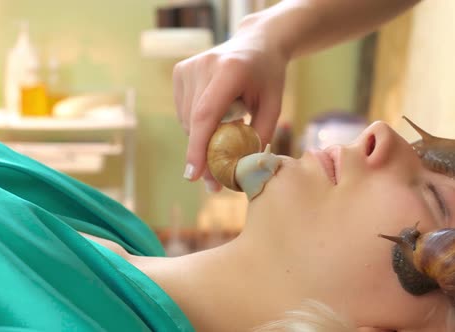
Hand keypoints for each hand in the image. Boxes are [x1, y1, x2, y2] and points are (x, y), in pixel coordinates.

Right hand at [173, 26, 288, 191]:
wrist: (256, 43)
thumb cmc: (268, 77)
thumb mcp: (274, 105)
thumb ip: (259, 136)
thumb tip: (242, 171)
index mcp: (230, 70)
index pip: (206, 114)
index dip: (198, 147)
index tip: (193, 175)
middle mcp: (203, 66)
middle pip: (194, 122)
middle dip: (202, 155)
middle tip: (214, 182)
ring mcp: (188, 67)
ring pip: (186, 121)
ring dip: (201, 137)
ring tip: (225, 130)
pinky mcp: (179, 71)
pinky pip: (182, 111)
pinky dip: (196, 123)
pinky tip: (216, 115)